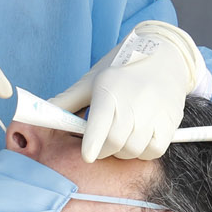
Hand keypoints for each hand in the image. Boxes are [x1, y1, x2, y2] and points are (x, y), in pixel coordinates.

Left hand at [48, 21, 204, 162]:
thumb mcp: (93, 80)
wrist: (164, 55)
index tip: (87, 156)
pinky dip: (143, 151)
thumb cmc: (122, 69)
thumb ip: (68, 100)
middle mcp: (134, 102)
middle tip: (101, 144)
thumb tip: (41, 113)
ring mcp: (154, 112)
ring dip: (123, 151)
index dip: (92, 146)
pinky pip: (154, 150)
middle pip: (115, 143)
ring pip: (134, 149)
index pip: (100, 126)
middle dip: (104, 150)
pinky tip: (138, 139)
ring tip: (120, 139)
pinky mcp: (170, 121)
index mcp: (109, 89)